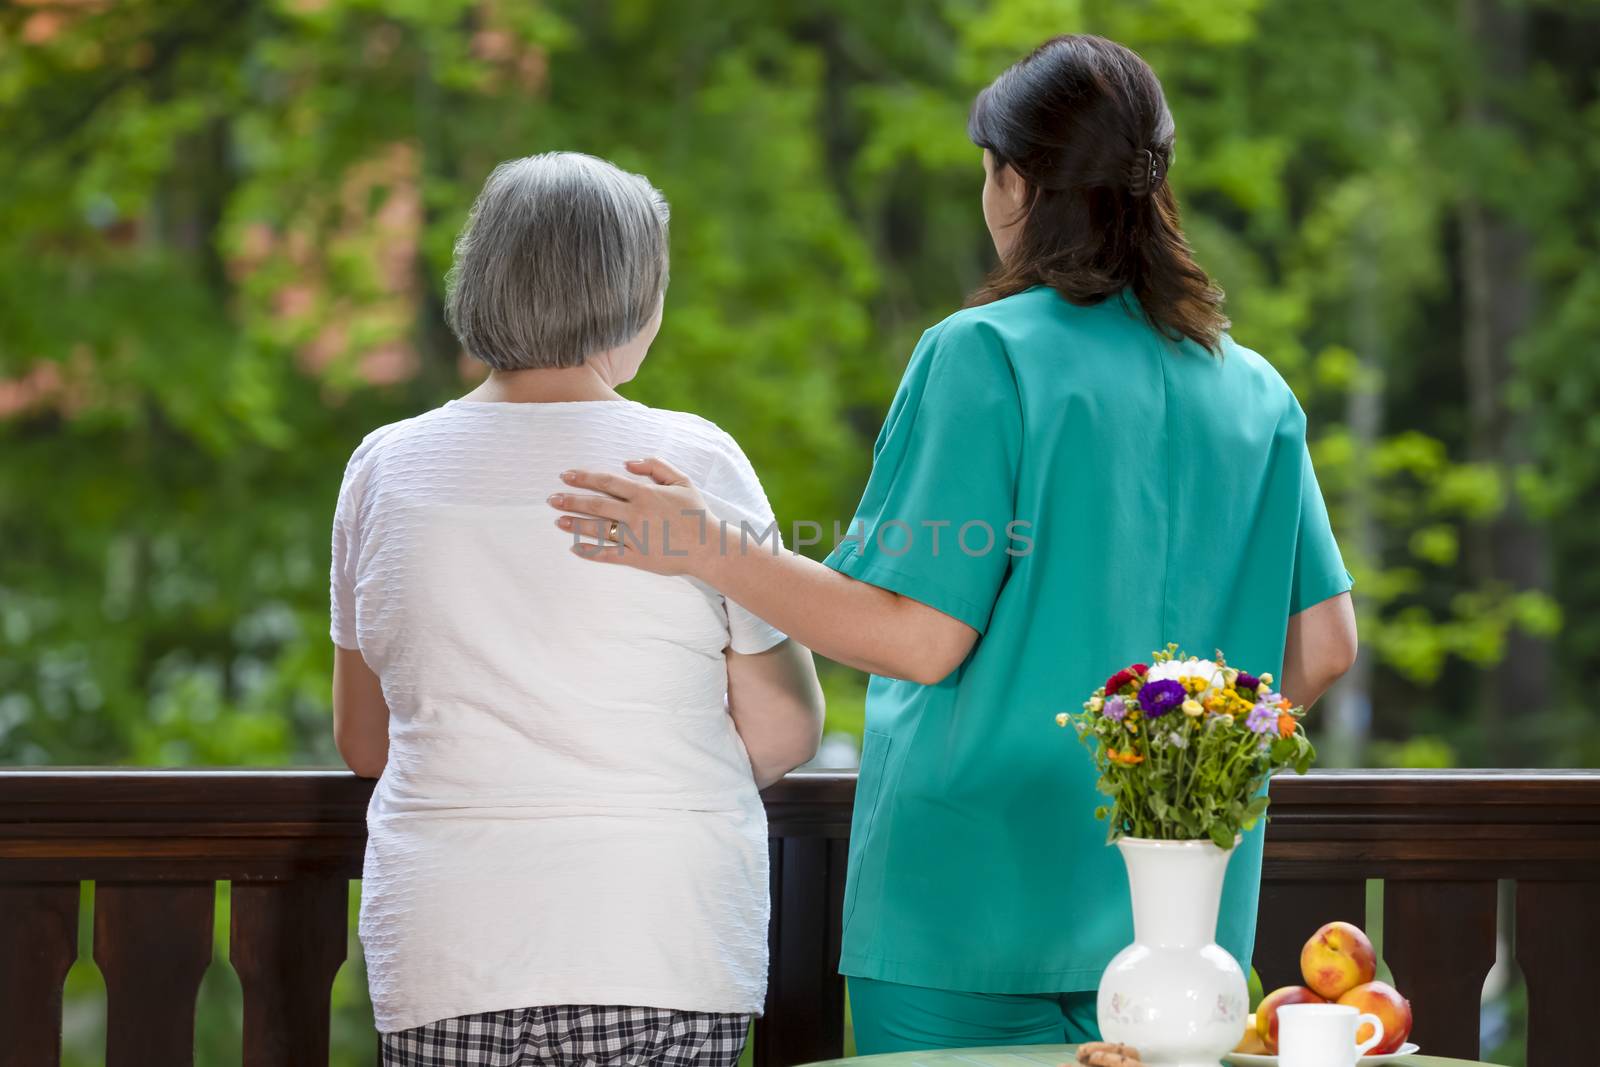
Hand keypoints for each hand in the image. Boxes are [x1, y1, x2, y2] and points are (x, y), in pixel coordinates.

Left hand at [548, 458, 718, 576]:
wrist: (709, 547)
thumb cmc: (696, 513)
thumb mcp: (682, 481)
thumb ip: (655, 466)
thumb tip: (628, 462)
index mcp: (644, 494)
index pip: (607, 482)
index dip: (584, 477)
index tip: (565, 475)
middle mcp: (635, 514)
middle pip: (596, 504)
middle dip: (571, 500)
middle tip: (551, 498)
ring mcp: (634, 537)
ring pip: (598, 528)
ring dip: (575, 523)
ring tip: (557, 521)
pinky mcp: (636, 557)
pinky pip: (608, 554)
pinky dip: (590, 552)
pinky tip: (574, 548)